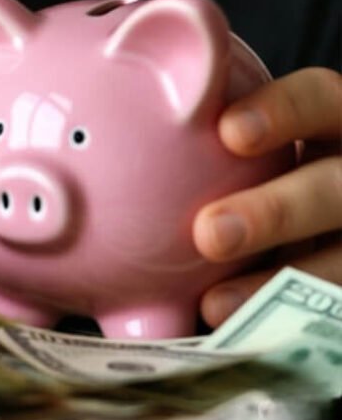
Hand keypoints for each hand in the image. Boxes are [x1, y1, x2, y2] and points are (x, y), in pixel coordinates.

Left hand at [193, 67, 341, 327]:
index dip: (284, 111)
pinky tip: (229, 328)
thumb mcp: (245, 134)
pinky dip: (282, 323)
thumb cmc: (258, 165)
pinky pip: (332, 312)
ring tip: (212, 303)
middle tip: (208, 233)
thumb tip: (100, 90)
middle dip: (278, 211)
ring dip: (277, 282)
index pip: (321, 99)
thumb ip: (197, 117)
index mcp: (331, 122)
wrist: (313, 227)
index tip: (229, 132)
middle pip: (339, 187)